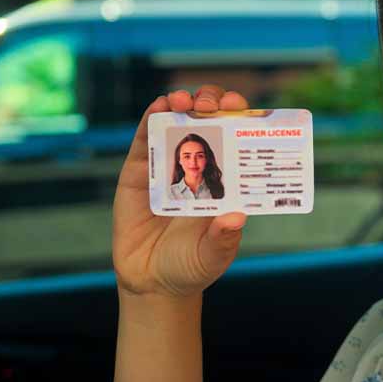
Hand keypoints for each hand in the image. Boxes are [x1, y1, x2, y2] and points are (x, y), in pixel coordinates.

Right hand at [112, 85, 249, 298]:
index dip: (241, 117)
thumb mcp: (213, 255)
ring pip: (177, 120)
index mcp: (225, 177)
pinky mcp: (139, 171)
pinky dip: (151, 118)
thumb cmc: (192, 265)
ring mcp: (168, 163)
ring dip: (183, 101)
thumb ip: (223, 239)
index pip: (237, 136)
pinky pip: (144, 138)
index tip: (243, 110)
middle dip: (214, 102)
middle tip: (214, 105)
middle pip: (210, 118)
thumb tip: (237, 217)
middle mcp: (199, 164)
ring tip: (184, 100)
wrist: (152, 281)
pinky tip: (159, 107)